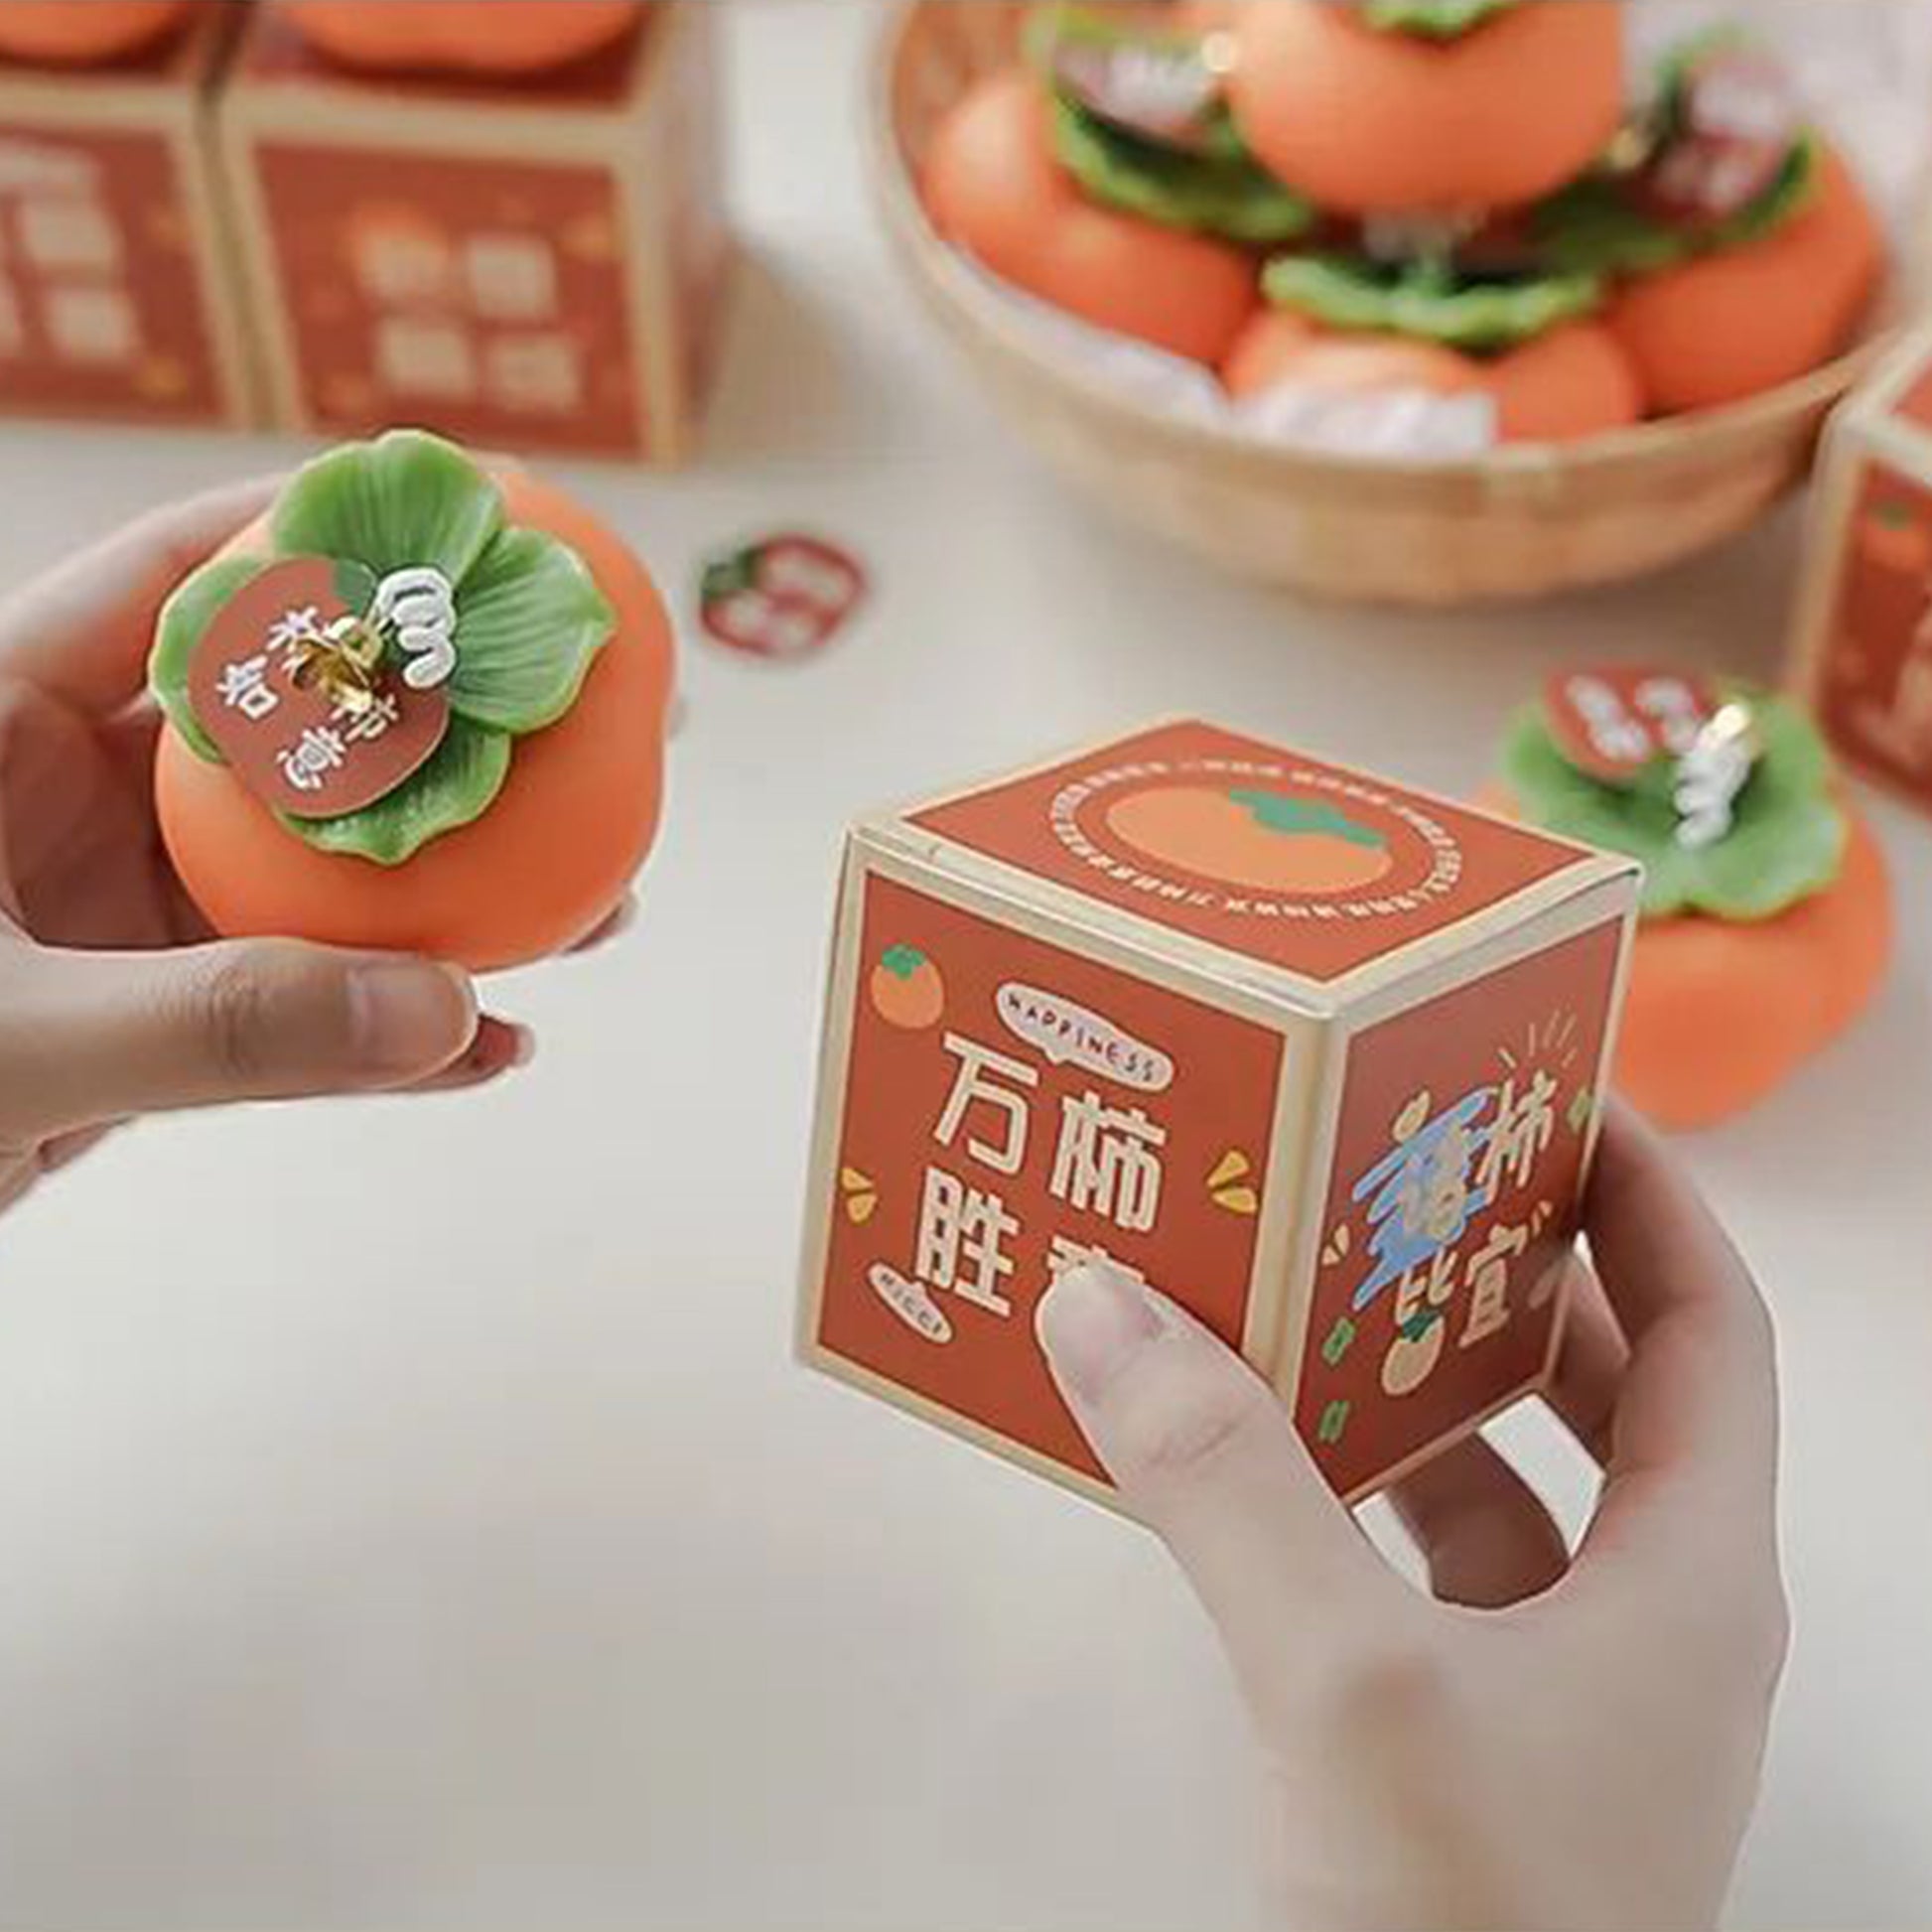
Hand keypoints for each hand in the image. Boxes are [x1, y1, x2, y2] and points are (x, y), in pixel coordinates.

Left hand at [0, 484, 531, 1215]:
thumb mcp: (11, 1039)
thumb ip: (214, 1026)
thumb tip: (442, 1009)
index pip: (171, 588)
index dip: (316, 538)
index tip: (459, 522)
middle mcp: (70, 801)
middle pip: (288, 730)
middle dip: (439, 730)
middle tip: (582, 717)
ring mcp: (117, 913)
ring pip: (315, 880)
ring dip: (451, 895)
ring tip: (593, 903)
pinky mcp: (148, 1021)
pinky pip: (296, 1013)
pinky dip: (391, 1035)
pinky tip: (484, 1049)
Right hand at [1038, 1105, 1786, 1931]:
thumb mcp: (1347, 1684)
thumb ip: (1225, 1487)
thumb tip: (1108, 1309)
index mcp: (1692, 1575)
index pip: (1708, 1323)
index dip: (1644, 1193)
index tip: (1554, 1091)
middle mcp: (1650, 1620)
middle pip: (1607, 1390)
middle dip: (1505, 1274)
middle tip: (1396, 1175)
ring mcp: (1566, 1695)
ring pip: (1509, 1486)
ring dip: (1415, 1388)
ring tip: (1300, 1296)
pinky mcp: (1474, 1751)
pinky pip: (1426, 1575)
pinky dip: (1351, 1501)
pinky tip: (1254, 1471)